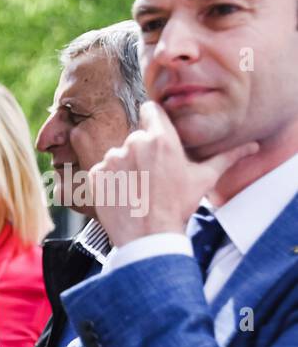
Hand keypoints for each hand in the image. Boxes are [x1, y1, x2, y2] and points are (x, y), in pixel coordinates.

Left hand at [88, 101, 256, 247]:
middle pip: (136, 137)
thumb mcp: (204, 179)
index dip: (153, 118)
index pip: (150, 109)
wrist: (149, 236)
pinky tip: (124, 195)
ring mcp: (112, 159)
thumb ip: (226, 157)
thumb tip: (250, 146)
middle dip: (143, 151)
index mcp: (161, 138)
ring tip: (138, 188)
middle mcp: (133, 143)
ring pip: (118, 155)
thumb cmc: (178, 207)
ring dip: (125, 167)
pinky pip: (102, 171)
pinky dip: (110, 181)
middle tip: (153, 175)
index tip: (156, 130)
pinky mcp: (96, 176)